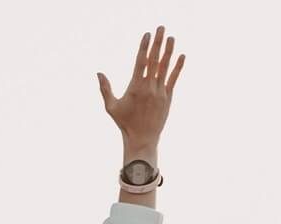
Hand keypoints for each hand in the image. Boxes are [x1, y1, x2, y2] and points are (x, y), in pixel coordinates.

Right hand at [98, 26, 184, 153]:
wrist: (142, 139)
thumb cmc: (125, 123)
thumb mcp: (111, 106)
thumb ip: (105, 88)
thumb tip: (99, 72)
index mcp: (135, 86)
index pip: (141, 61)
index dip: (144, 46)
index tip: (147, 34)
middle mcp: (149, 87)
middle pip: (155, 60)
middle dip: (158, 42)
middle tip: (161, 28)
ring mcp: (160, 92)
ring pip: (165, 67)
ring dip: (169, 51)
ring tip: (172, 37)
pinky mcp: (168, 98)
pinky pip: (173, 79)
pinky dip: (178, 67)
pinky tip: (182, 56)